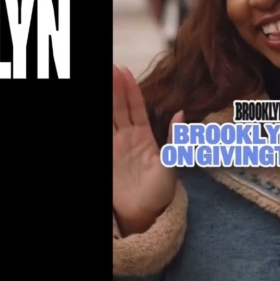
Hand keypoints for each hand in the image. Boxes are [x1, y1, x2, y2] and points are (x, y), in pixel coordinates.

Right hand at [112, 64, 182, 235]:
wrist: (146, 214)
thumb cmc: (162, 192)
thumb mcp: (172, 163)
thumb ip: (176, 139)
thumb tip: (182, 113)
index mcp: (144, 136)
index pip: (135, 106)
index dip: (129, 89)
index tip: (122, 70)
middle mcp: (127, 138)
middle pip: (117, 106)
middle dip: (113, 87)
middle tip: (109, 67)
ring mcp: (114, 147)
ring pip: (107, 116)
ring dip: (105, 99)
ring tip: (103, 78)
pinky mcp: (106, 157)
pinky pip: (102, 133)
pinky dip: (100, 122)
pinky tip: (97, 108)